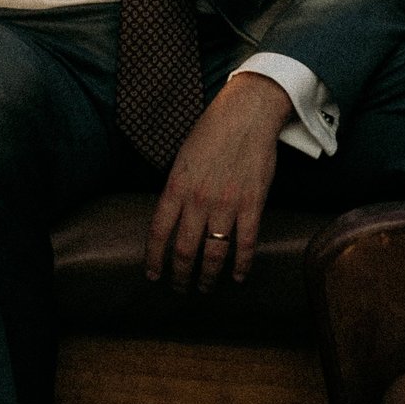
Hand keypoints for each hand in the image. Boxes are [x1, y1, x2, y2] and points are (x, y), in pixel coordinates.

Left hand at [144, 72, 292, 292]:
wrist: (246, 115)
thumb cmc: (211, 131)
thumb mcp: (182, 158)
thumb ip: (177, 188)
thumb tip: (172, 215)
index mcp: (176, 186)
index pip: (158, 231)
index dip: (154, 258)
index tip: (152, 274)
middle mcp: (198, 200)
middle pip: (184, 250)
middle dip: (179, 275)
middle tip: (179, 288)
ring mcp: (226, 205)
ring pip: (213, 254)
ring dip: (208, 276)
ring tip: (204, 288)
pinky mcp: (252, 205)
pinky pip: (245, 244)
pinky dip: (242, 265)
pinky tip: (238, 276)